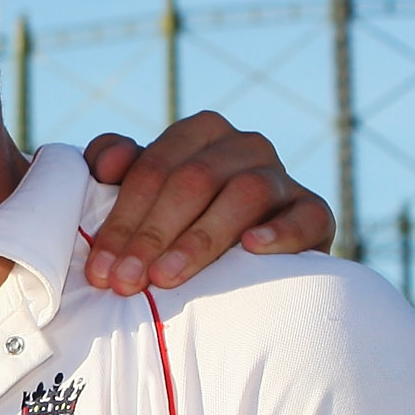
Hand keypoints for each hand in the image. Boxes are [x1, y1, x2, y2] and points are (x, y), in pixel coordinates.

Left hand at [77, 111, 335, 295]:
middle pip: (193, 180)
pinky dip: (281, 231)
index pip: (153, 169)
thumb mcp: (142, 189)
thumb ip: (113, 161)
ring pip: (245, 193)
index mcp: (200, 132)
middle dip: (152, 235)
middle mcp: (245, 145)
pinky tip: (252, 248)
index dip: (122, 220)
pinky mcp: (316, 212)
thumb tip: (107, 166)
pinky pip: (307, 216)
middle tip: (125, 282)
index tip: (99, 271)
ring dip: (200, 239)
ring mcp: (283, 177)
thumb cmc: (180, 220)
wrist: (249, 258)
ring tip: (166, 277)